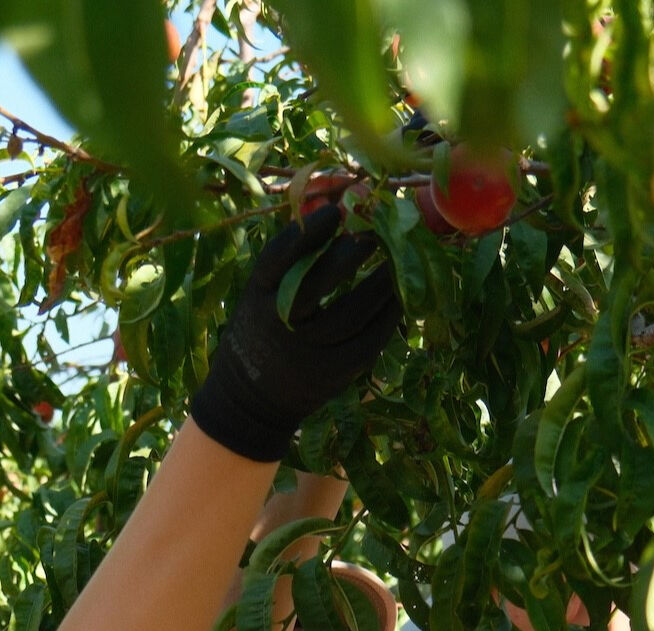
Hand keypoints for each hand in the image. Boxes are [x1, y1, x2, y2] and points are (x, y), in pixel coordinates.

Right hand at [189, 202, 401, 462]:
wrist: (253, 397)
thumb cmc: (262, 329)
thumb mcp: (260, 294)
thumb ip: (290, 260)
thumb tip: (334, 209)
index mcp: (257, 299)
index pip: (278, 259)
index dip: (307, 233)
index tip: (334, 211)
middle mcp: (281, 326)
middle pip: (315, 287)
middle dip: (346, 256)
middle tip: (372, 233)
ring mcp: (309, 353)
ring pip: (351, 315)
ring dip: (379, 284)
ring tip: (397, 259)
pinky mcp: (335, 373)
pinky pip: (369, 340)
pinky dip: (388, 314)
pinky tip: (400, 294)